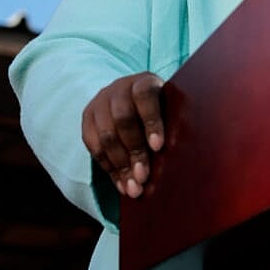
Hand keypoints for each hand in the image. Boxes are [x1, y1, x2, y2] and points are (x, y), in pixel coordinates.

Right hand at [81, 72, 164, 198]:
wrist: (132, 99)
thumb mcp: (171, 109)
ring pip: (106, 135)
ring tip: (133, 188)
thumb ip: (174, 125)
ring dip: (120, 166)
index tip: (158, 147)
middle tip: (143, 177)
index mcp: (144, 81)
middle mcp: (119, 88)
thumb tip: (182, 159)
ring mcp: (101, 102)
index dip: (151, 121)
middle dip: (134, 151)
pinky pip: (94, 147)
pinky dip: (108, 168)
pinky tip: (121, 184)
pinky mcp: (88, 119)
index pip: (145, 96)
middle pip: (122, 119)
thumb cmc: (163, 110)